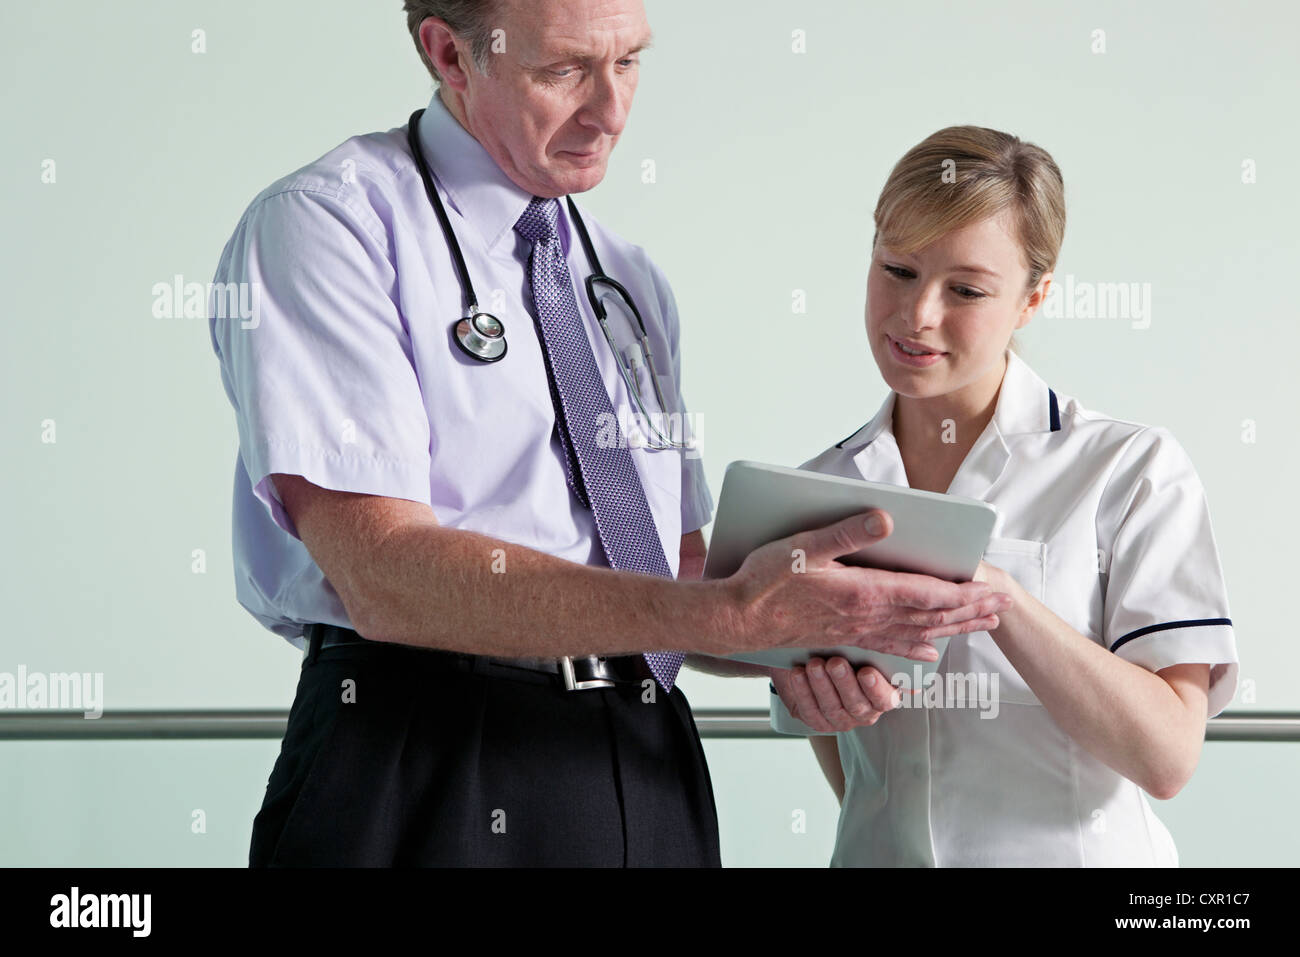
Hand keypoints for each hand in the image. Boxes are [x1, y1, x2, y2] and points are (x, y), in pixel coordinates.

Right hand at [724, 509, 1013, 660]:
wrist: (736, 619)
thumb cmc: (764, 580)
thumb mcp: (802, 546)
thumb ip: (845, 532)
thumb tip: (886, 519)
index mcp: (862, 592)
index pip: (925, 594)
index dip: (962, 593)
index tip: (992, 589)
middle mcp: (866, 616)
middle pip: (931, 616)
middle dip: (970, 611)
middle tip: (1002, 607)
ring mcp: (856, 631)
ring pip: (917, 632)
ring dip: (953, 628)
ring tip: (981, 624)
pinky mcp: (844, 638)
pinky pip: (892, 646)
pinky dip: (917, 647)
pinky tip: (931, 650)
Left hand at [772, 655, 902, 731]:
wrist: (811, 658)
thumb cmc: (845, 651)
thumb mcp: (864, 648)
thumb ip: (885, 650)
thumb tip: (919, 649)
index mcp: (883, 696)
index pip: (886, 699)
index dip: (877, 688)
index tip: (866, 671)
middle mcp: (863, 712)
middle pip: (856, 704)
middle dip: (845, 683)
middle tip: (835, 662)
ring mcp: (839, 719)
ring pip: (832, 707)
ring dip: (822, 685)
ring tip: (814, 664)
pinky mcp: (815, 720)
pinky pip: (809, 710)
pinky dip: (803, 691)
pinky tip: (798, 674)